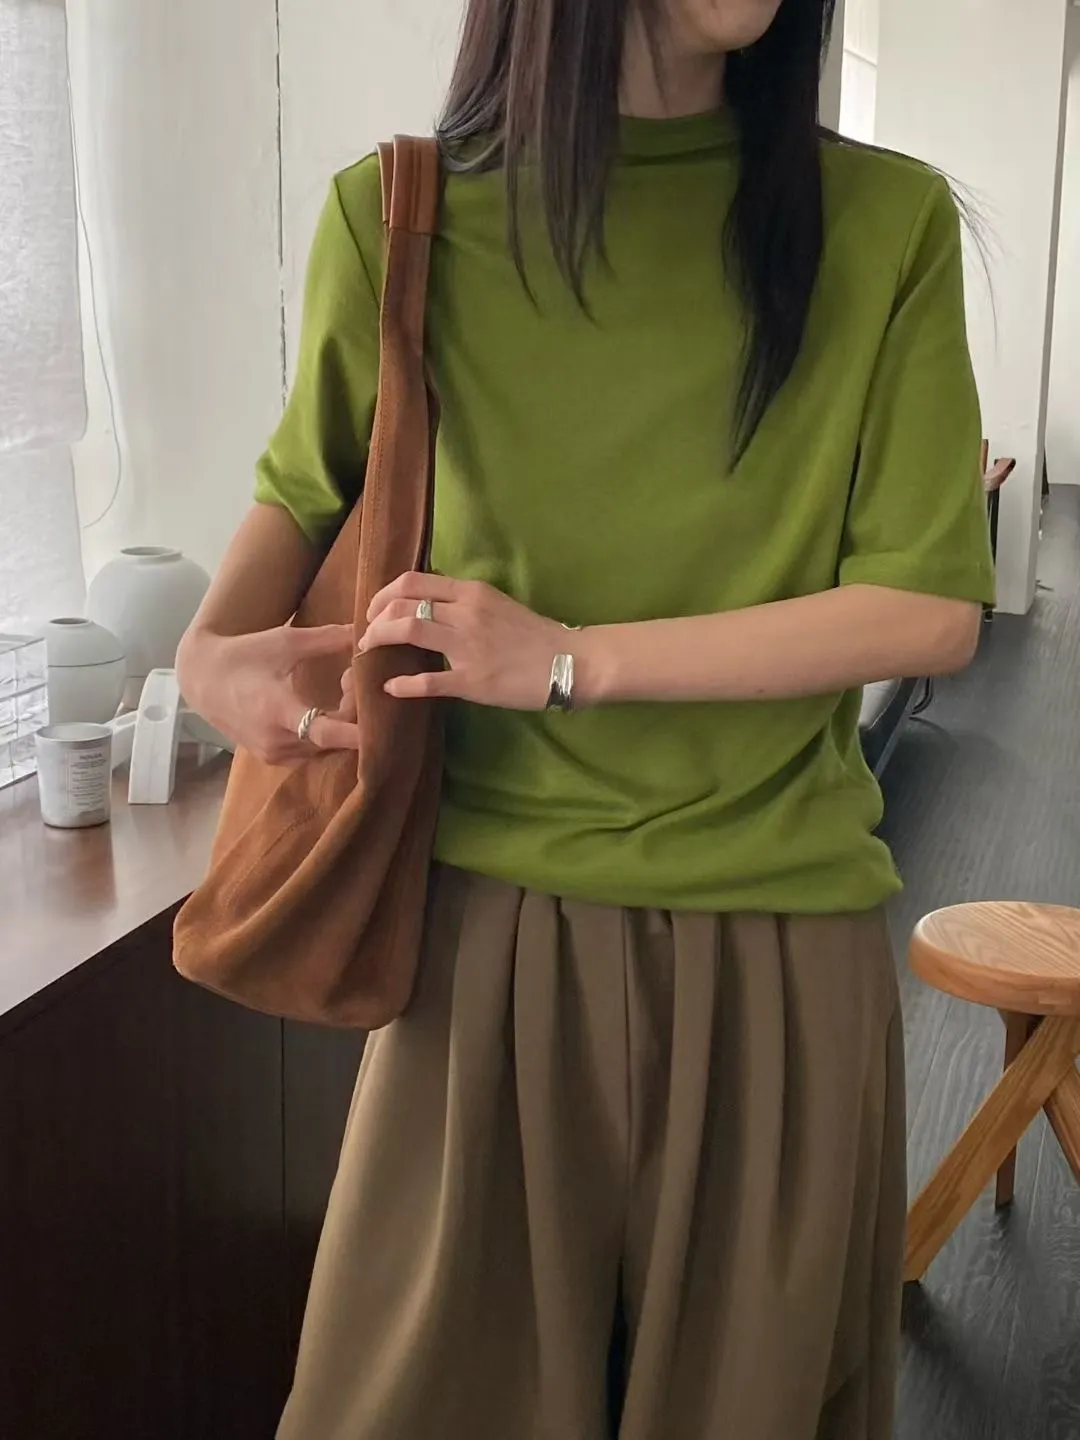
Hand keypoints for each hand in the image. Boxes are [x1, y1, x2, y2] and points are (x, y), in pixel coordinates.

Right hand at [177, 623, 359, 763]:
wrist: (202, 679)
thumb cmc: (244, 655)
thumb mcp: (285, 641)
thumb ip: (327, 639)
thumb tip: (365, 630)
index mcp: (278, 711)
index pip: (326, 732)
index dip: (359, 731)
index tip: (383, 718)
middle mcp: (277, 741)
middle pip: (334, 739)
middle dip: (354, 713)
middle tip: (353, 679)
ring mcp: (275, 755)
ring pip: (326, 748)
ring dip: (341, 724)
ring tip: (342, 688)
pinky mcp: (274, 759)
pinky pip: (312, 752)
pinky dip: (326, 735)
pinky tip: (327, 708)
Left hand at [359, 573, 567, 708]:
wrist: (568, 661)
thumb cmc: (534, 635)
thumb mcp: (497, 604)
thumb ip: (464, 602)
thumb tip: (428, 603)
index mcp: (471, 593)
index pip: (413, 582)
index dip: (384, 594)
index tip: (375, 609)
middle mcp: (465, 613)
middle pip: (403, 604)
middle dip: (375, 618)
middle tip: (367, 634)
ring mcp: (467, 647)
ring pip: (409, 630)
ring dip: (379, 640)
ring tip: (369, 652)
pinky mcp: (471, 681)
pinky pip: (427, 681)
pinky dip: (402, 684)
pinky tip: (389, 688)